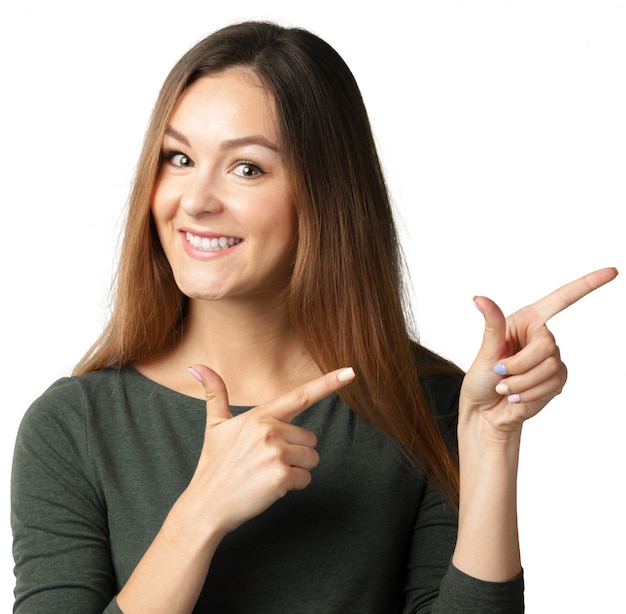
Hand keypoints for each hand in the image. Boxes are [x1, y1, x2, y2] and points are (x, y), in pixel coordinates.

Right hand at [181, 365, 355, 534]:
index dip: (328, 382)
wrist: (207, 505)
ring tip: (268, 472)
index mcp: (260, 416)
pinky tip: (270, 486)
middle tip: (267, 460)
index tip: (350, 372)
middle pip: (310, 438)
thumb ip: (215, 394)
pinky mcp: (282, 477)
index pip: (301, 395)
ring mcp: (277, 454)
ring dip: (296, 468)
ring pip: (311, 458)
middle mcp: (270, 431)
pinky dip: (293, 485)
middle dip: (296, 451)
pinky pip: (306, 478)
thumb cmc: (214, 465)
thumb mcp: (215, 426)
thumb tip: (197, 365)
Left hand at [460, 268, 617, 438]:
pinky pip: (552, 384)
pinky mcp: (557, 380)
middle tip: (499, 373)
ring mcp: (551, 359)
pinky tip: (516, 396)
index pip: (561, 299)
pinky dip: (529, 393)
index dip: (587, 285)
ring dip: (522, 382)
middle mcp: (541, 337)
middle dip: (520, 364)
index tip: (612, 271)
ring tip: (505, 386)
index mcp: (526, 321)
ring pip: (549, 368)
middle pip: (547, 345)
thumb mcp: (486, 350)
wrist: (486, 410)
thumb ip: (492, 324)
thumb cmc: (481, 378)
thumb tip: (479, 298)